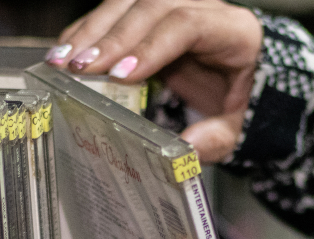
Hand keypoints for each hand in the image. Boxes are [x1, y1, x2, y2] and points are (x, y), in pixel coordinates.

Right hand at [46, 0, 262, 163]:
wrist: (251, 75)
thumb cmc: (246, 95)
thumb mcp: (241, 124)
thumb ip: (219, 137)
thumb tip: (188, 149)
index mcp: (233, 31)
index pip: (187, 24)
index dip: (151, 46)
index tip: (121, 75)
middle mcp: (204, 7)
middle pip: (150, 6)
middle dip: (110, 38)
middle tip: (79, 70)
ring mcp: (176, 5)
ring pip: (127, 2)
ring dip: (90, 30)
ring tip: (62, 61)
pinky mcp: (152, 14)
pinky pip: (116, 11)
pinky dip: (88, 30)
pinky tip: (67, 52)